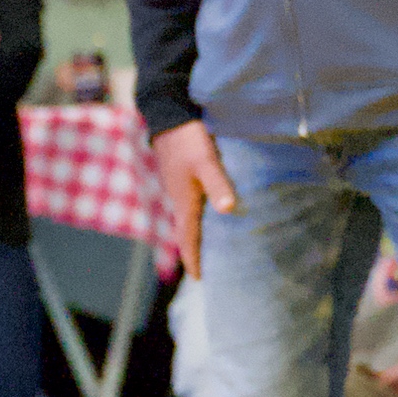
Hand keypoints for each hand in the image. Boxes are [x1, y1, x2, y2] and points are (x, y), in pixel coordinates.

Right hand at [150, 121, 237, 272]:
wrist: (168, 117)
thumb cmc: (188, 141)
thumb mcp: (207, 162)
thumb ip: (218, 185)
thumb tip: (229, 210)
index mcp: (184, 202)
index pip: (187, 239)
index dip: (193, 259)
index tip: (199, 279)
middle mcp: (179, 200)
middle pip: (185, 233)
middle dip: (194, 252)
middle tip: (206, 269)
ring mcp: (178, 188)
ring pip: (187, 219)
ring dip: (196, 235)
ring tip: (210, 247)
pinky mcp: (181, 178)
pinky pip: (189, 206)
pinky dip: (198, 218)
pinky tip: (209, 214)